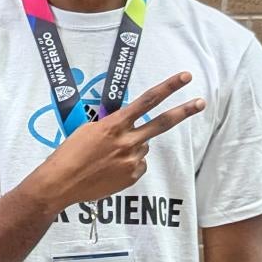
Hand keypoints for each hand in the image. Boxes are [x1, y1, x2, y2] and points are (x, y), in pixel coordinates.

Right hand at [34, 72, 205, 214]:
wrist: (61, 184)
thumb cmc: (70, 154)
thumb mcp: (88, 130)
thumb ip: (112, 125)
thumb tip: (127, 125)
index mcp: (114, 125)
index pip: (147, 101)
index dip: (168, 87)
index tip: (185, 77)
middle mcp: (127, 141)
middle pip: (162, 123)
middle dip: (184, 111)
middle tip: (201, 102)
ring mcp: (132, 160)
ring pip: (143, 146)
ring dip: (132, 146)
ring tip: (108, 157)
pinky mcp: (132, 176)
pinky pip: (138, 164)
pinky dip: (128, 164)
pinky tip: (110, 169)